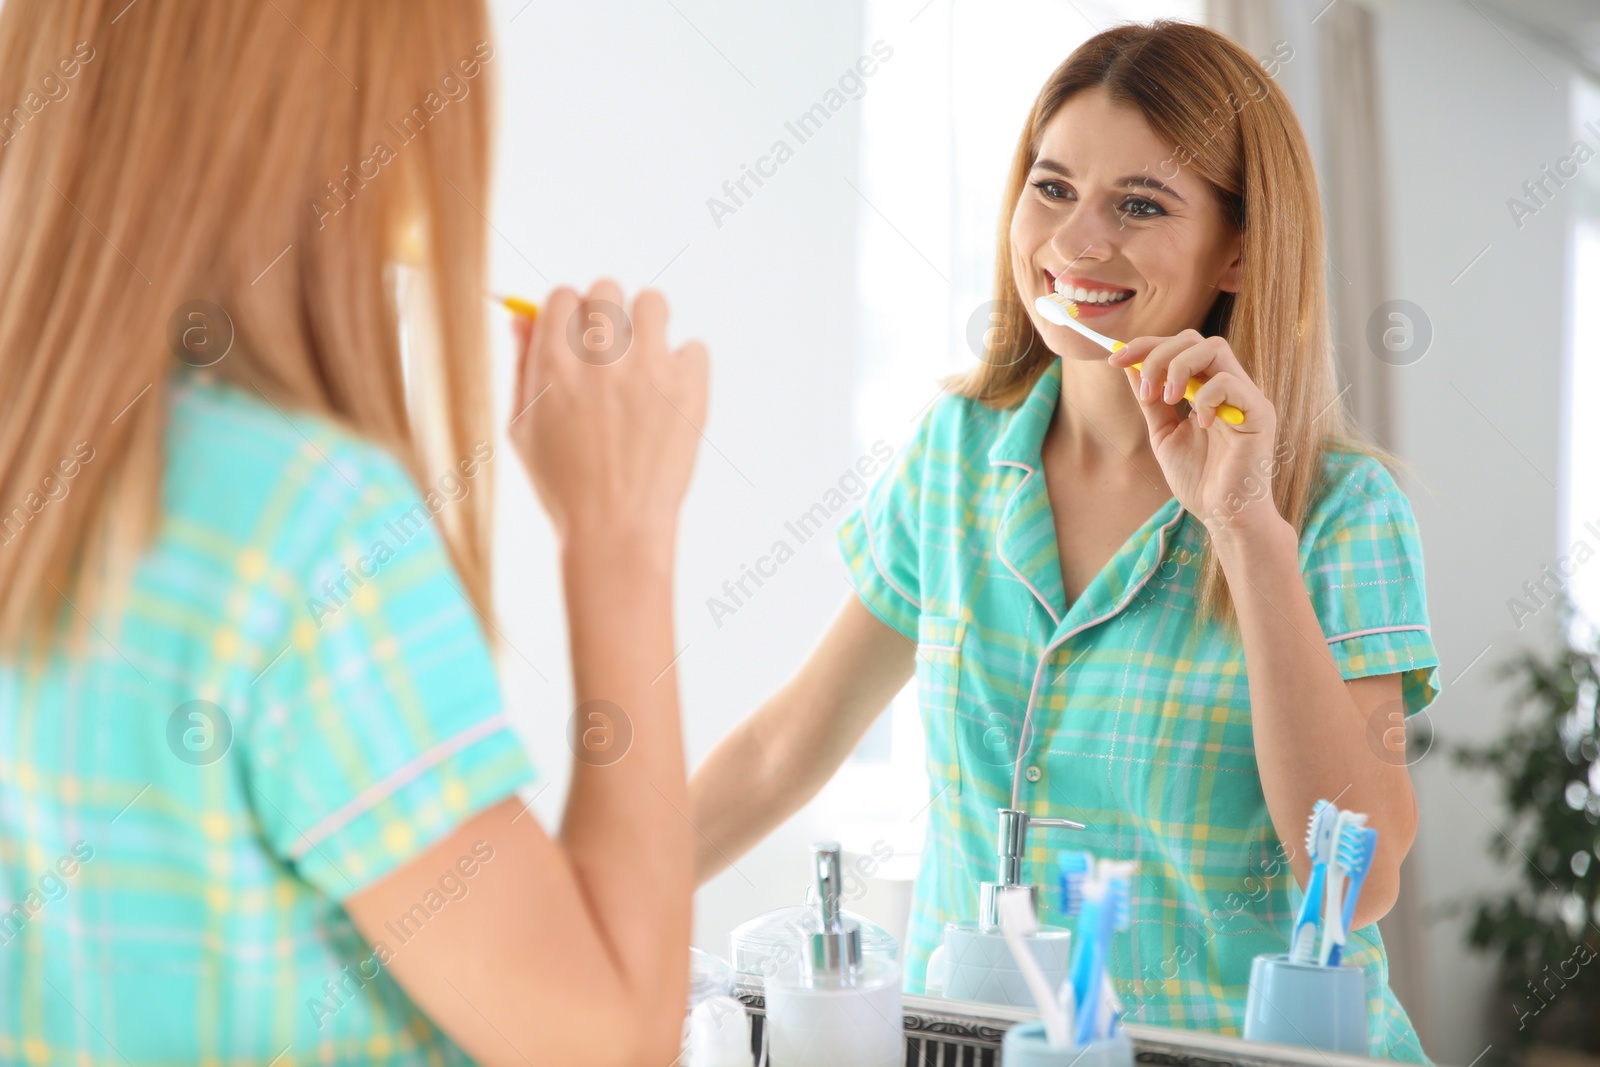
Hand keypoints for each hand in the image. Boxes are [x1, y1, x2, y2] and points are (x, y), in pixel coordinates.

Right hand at [509, 280, 707, 551]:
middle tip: (609, 352)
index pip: (562, 295)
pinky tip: (669, 396)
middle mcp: (601, 358)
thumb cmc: (562, 484)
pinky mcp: (689, 389)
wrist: (615, 530)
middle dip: (605, 314)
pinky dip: (685, 366)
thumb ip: (521, 367)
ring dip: (647, 325)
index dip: (567, 315)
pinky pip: (695, 347)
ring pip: (654, 303)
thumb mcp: (522, 428)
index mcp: (554, 363)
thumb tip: (520, 319)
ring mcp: (649, 370)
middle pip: (606, 289)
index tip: (574, 339)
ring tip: (643, 363)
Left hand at [1108, 329, 1283, 539]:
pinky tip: (1200, 423)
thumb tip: (1129, 366)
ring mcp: (1245, 397)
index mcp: (1207, 388)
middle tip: (1144, 388)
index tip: (1115, 358)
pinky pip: (1231, 383)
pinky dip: (1207, 396)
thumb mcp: (1163, 435)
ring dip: (1179, 368)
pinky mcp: (1259, 413)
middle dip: (1159, 353)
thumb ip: (1150, 402)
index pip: (1180, 346)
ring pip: (1215, 348)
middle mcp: (1228, 386)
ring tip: (1167, 400)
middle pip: (1195, 339)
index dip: (1146, 346)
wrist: (1223, 514)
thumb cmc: (1198, 479)